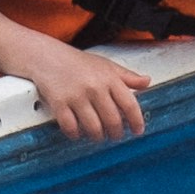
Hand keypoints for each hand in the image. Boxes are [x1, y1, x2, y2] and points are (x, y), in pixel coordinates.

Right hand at [11, 32, 147, 147]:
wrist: (47, 56)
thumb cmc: (78, 62)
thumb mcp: (106, 65)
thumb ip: (127, 76)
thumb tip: (147, 82)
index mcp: (109, 78)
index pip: (129, 104)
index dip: (136, 121)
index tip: (138, 131)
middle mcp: (95, 88)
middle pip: (113, 121)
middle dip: (116, 133)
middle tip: (115, 136)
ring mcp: (76, 96)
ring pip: (93, 128)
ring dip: (97, 137)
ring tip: (98, 136)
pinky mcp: (59, 103)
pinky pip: (71, 127)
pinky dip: (75, 134)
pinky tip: (77, 133)